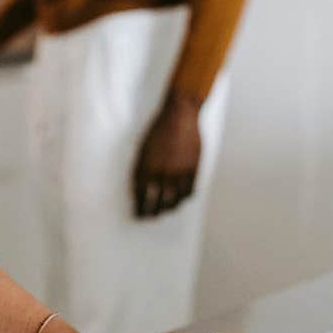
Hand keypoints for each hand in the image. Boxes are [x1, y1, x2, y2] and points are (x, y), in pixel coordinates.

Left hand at [132, 93, 201, 217]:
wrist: (179, 116)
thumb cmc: (158, 130)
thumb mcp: (143, 149)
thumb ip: (141, 169)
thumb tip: (140, 188)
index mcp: (146, 168)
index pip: (141, 196)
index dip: (140, 208)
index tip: (138, 214)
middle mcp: (162, 173)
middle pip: (157, 202)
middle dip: (152, 212)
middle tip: (151, 216)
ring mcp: (179, 172)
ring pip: (175, 200)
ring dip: (170, 207)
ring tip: (167, 209)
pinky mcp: (193, 169)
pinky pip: (189, 191)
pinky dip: (185, 197)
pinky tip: (182, 198)